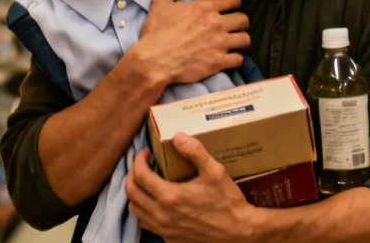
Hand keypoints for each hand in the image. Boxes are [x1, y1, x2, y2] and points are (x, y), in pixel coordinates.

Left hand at [126, 133, 260, 242]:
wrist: (238, 232)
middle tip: (142, 165)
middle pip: (132, 192)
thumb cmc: (227, 201)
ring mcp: (163, 229)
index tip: (146, 152)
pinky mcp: (168, 238)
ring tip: (145, 182)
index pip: (140, 175)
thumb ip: (195, 151)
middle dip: (132, 174)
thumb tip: (177, 136)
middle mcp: (161, 215)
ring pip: (135, 210)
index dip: (138, 160)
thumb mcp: (215, 171)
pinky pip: (146, 224)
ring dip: (135, 193)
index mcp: (169, 196)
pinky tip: (154, 202)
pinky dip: (143, 210)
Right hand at [131, 0, 249, 85]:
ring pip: (245, 39)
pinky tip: (229, 57)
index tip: (229, 7)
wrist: (154, 61)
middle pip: (244, 19)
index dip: (234, 2)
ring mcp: (220, 44)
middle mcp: (217, 24)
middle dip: (240, 21)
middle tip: (233, 25)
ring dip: (241, 39)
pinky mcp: (218, 62)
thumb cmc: (157, 31)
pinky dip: (236, 58)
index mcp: (205, 8)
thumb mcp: (161, 1)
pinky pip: (239, 59)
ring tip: (234, 41)